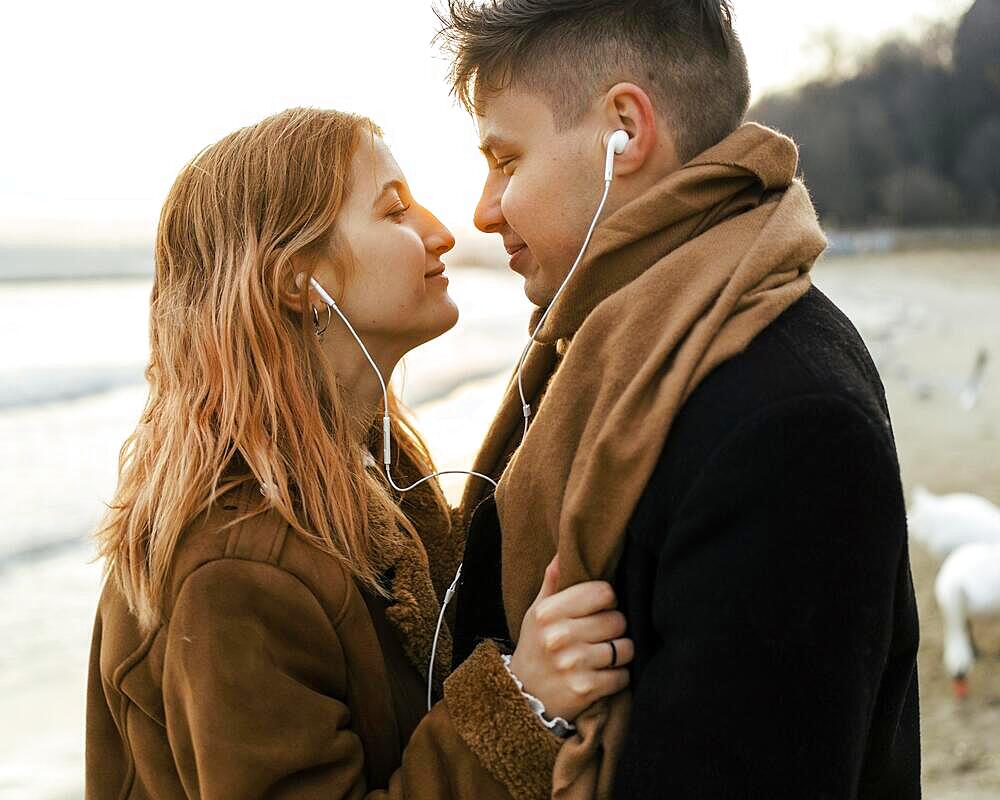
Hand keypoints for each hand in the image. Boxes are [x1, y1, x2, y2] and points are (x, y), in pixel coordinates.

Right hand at [509, 555, 632, 721]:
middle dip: (614, 628)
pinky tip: (603, 675)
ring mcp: (573, 664)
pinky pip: (622, 675)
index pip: (603, 592)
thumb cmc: (535, 648)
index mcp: (548, 612)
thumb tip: (563, 552)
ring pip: (625, 647)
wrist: (522, 698)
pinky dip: (618, 677)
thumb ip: (552, 583)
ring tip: (604, 655)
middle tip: (601, 635)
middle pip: (617, 620)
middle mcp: (559, 636)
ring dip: (620, 653)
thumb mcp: (536, 614)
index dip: (606, 600)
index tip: (599, 609)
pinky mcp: (585, 689)